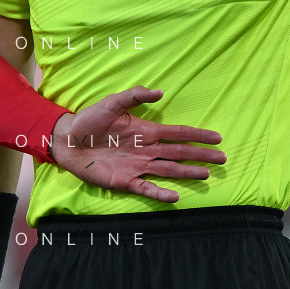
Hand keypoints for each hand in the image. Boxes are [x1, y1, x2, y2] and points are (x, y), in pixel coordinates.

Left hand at [50, 85, 225, 201]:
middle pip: (179, 153)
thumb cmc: (89, 120)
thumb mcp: (111, 103)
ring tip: (206, 175)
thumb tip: (160, 92)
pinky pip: (146, 188)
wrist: (67, 140)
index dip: (197, 136)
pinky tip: (175, 196)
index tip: (217, 137)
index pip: (177, 134)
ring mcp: (137, 166)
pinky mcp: (124, 180)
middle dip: (200, 155)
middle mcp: (146, 150)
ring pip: (168, 170)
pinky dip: (160, 193)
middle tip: (222, 159)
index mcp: (145, 132)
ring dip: (187, 173)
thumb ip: (134, 96)